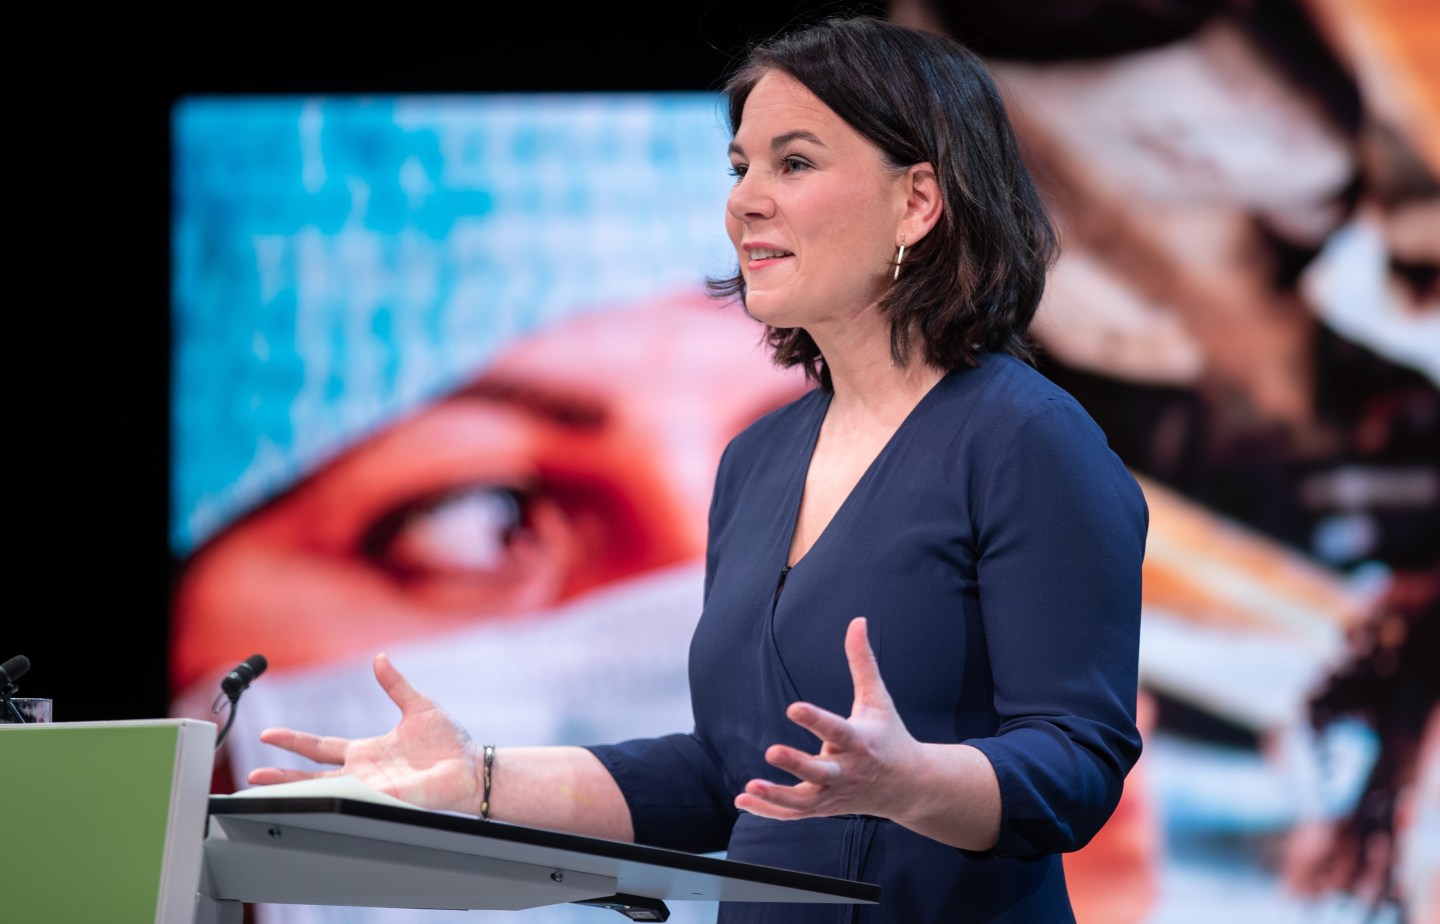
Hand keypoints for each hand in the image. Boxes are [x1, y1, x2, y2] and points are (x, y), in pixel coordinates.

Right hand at [246, 652, 482, 814]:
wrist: (472, 766)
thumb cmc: (449, 741)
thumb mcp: (417, 705)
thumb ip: (395, 684)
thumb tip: (379, 658)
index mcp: (367, 750)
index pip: (322, 748)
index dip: (294, 742)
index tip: (268, 734)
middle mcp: (365, 772)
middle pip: (313, 776)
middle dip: (282, 777)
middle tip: (253, 779)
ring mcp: (374, 788)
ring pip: (328, 792)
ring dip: (299, 793)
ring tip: (268, 793)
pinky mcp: (389, 798)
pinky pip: (360, 799)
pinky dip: (339, 798)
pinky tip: (317, 799)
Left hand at [735, 617, 922, 821]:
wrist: (909, 786)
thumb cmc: (890, 736)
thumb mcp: (878, 699)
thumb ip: (862, 662)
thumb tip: (857, 621)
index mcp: (861, 741)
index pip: (836, 729)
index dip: (815, 720)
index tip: (793, 707)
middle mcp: (847, 770)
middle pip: (821, 771)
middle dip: (798, 764)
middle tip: (771, 752)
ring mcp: (835, 794)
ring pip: (804, 801)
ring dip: (777, 796)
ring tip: (750, 786)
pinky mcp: (824, 808)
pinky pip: (795, 814)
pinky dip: (770, 811)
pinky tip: (743, 799)